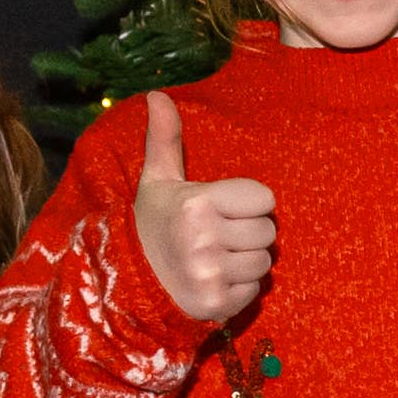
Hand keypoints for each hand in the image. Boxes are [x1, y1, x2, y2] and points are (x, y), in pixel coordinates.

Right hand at [134, 91, 279, 322]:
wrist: (129, 283)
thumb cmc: (153, 225)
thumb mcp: (158, 181)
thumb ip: (166, 139)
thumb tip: (157, 94)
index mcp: (197, 203)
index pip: (263, 198)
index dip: (248, 203)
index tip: (223, 209)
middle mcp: (204, 238)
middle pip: (268, 231)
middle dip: (248, 232)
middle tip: (219, 236)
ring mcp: (211, 274)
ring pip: (264, 261)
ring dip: (247, 261)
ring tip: (217, 257)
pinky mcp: (217, 304)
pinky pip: (255, 289)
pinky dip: (240, 287)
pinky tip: (215, 280)